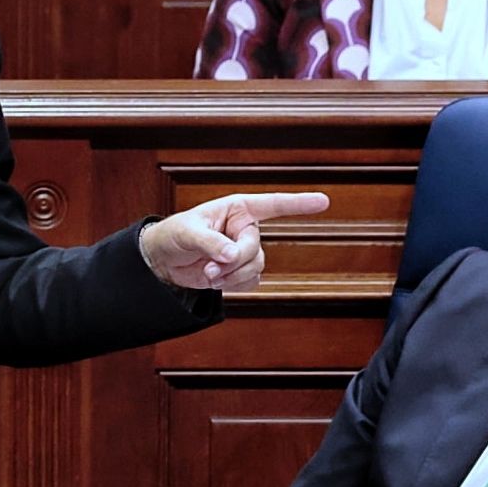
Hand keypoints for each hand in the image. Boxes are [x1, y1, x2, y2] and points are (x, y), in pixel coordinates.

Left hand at [140, 191, 329, 291]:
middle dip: (233, 262)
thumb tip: (232, 255)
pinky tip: (216, 281)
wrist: (163, 260)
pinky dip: (233, 285)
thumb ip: (210, 242)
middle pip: (256, 249)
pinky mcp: (240, 271)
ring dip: (231, 276)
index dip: (298, 204)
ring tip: (207, 274)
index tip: (324, 201)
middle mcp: (245, 229)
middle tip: (209, 268)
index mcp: (236, 209)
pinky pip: (250, 282)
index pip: (272, 205)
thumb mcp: (187, 232)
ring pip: (255, 268)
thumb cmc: (173, 235)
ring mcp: (244, 251)